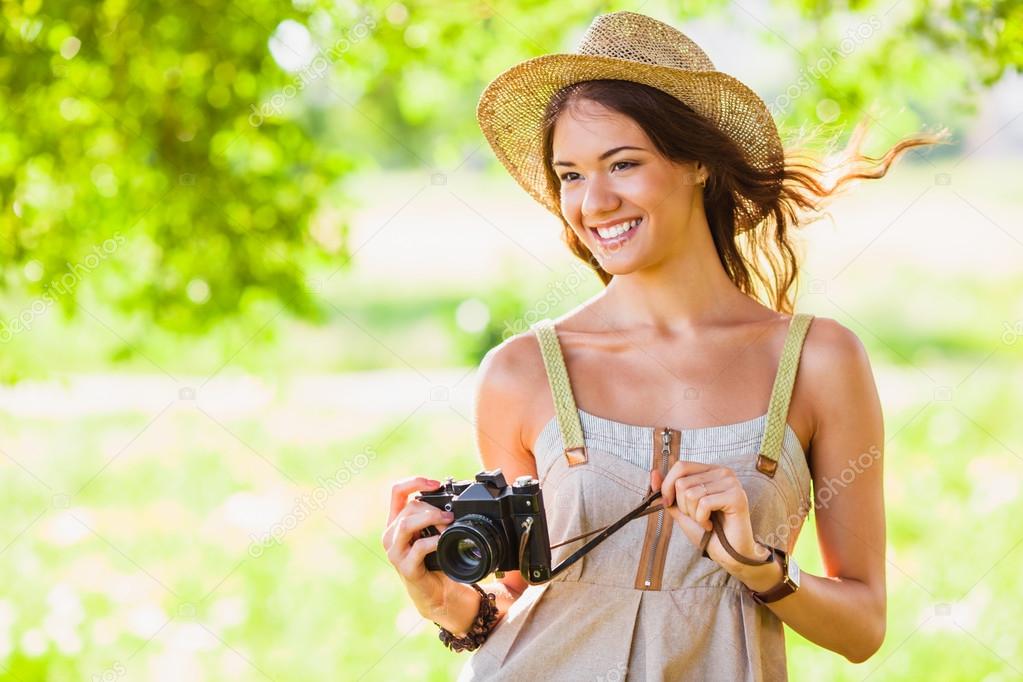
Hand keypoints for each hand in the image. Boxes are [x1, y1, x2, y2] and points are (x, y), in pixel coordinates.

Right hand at [381, 476, 459, 619]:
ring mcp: (395, 552)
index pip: (397, 492)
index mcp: (396, 523)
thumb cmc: (436, 561)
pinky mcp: (405, 568)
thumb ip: (433, 516)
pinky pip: (419, 547)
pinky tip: (444, 541)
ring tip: (447, 523)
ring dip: (430, 518)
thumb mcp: (432, 533)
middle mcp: (391, 535)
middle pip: (408, 507)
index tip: (435, 483)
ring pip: (407, 523)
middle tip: (450, 516)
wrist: (439, 593)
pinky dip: (435, 541)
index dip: (414, 482)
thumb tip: (450, 501)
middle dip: (432, 508)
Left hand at [650, 462, 771, 574]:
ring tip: (706, 521)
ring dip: (693, 514)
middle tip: (697, 516)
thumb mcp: (681, 509)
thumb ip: (667, 491)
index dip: (667, 486)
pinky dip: (702, 519)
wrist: (728, 553)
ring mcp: (731, 483)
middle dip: (683, 506)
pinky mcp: (737, 497)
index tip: (669, 504)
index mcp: (710, 470)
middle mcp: (723, 472)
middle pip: (682, 482)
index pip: (681, 466)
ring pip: (691, 494)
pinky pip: (704, 504)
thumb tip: (653, 473)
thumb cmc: (707, 531)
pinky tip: (711, 525)